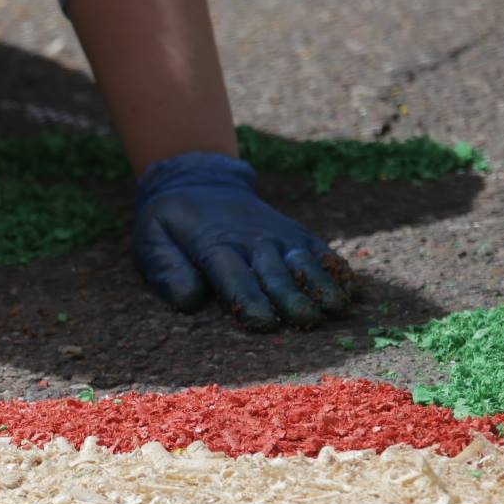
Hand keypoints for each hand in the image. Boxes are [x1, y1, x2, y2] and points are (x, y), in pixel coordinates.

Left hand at [132, 152, 352, 330]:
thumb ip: (165, 268)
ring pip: (303, 260)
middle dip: (291, 297)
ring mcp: (278, 234)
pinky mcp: (295, 232)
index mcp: (213, 245)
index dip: (250, 301)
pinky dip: (336, 268)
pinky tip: (352, 290)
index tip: (265, 323)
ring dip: (321, 283)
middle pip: (274, 272)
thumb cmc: (171, 222)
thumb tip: (189, 300)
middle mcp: (251, 240)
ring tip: (337, 307)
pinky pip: (320, 250)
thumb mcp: (151, 239)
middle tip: (307, 320)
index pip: (234, 278)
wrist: (200, 181)